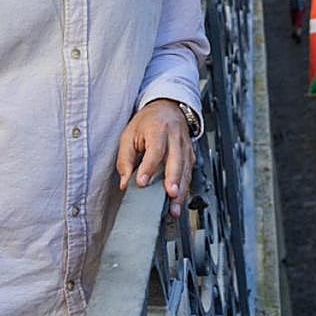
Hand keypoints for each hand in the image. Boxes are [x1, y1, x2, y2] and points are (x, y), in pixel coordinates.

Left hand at [117, 100, 194, 217]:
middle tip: (170, 194)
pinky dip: (185, 189)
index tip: (142, 182)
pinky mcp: (190, 156)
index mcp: (158, 130)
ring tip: (174, 207)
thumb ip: (125, 158)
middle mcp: (175, 138)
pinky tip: (179, 201)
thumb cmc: (148, 122)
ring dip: (181, 190)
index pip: (155, 150)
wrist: (168, 108)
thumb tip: (125, 182)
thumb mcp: (129, 134)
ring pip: (186, 170)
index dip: (149, 167)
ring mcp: (185, 147)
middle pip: (176, 160)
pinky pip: (189, 174)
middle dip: (173, 179)